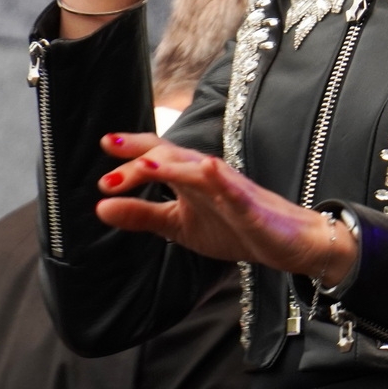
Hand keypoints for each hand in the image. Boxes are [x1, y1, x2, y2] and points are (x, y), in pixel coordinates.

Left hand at [94, 134, 358, 283]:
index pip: (158, 154)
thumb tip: (100, 207)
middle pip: (173, 155)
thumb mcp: (179, 225)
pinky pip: (236, 191)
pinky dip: (221, 180)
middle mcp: (208, 175)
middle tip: (110, 170)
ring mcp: (231, 188)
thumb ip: (142, 215)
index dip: (133, 148)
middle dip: (142, 158)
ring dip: (173, 165)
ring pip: (199, 169)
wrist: (287, 244)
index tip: (105, 144)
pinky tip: (208, 169)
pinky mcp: (251, 207)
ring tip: (147, 165)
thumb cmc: (235, 228)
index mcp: (189, 178)